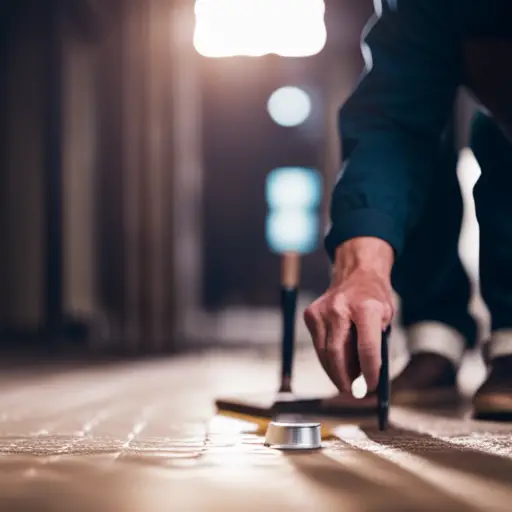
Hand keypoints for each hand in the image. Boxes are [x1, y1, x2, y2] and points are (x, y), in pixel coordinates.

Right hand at [304, 237, 393, 391]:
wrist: (356, 274)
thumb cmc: (374, 300)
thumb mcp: (386, 318)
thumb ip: (377, 345)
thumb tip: (366, 378)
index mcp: (366, 308)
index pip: (367, 348)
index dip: (370, 372)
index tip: (372, 387)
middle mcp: (340, 308)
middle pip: (339, 353)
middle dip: (346, 378)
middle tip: (353, 392)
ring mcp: (322, 310)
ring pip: (324, 352)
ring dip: (334, 371)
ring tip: (346, 380)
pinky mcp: (311, 314)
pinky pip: (318, 344)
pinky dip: (326, 357)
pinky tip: (336, 361)